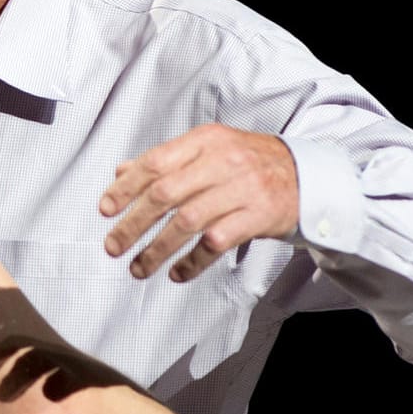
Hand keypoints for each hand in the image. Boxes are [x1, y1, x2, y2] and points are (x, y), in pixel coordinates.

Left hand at [99, 124, 298, 282]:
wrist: (307, 176)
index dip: (125, 188)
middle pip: (165, 194)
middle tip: (113, 245)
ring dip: (156, 250)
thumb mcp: (209, 150)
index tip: (105, 210)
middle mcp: (222, 161)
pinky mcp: (258, 217)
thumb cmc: (250, 163)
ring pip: (187, 222)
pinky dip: (192, 262)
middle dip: (132, 224)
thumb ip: (166, 161)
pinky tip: (176, 273)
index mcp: (205, 140)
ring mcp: (242, 189)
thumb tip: (121, 172)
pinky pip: (215, 243)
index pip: (154, 163)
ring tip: (138, 268)